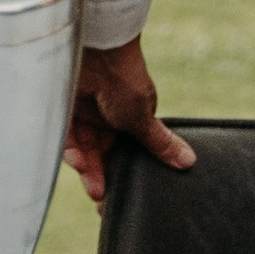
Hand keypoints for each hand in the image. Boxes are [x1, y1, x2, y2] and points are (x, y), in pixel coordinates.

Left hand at [65, 38, 191, 206]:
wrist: (98, 50)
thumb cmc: (125, 79)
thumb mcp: (143, 117)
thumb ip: (160, 142)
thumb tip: (190, 161)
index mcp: (130, 121)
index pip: (125, 155)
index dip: (121, 176)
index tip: (118, 201)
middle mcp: (106, 120)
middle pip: (101, 157)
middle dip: (101, 179)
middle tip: (103, 203)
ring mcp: (84, 115)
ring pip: (83, 150)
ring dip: (88, 169)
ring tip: (95, 188)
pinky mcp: (65, 111)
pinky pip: (66, 137)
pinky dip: (72, 151)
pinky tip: (79, 162)